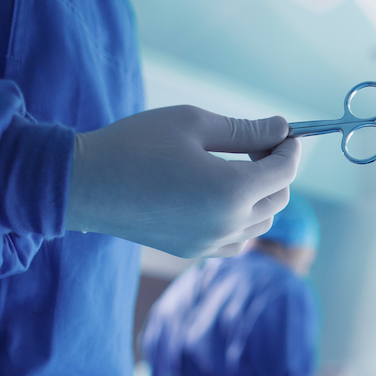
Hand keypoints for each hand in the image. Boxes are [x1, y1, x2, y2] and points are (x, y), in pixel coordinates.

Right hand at [66, 106, 299, 257]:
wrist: (85, 184)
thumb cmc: (135, 144)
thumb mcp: (193, 123)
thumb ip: (244, 130)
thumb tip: (281, 127)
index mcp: (231, 190)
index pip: (285, 171)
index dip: (290, 148)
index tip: (281, 131)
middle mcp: (226, 224)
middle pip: (278, 200)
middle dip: (277, 171)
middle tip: (255, 145)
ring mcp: (209, 243)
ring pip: (261, 223)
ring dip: (260, 196)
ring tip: (236, 168)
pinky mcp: (192, 251)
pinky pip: (237, 240)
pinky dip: (242, 220)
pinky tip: (220, 196)